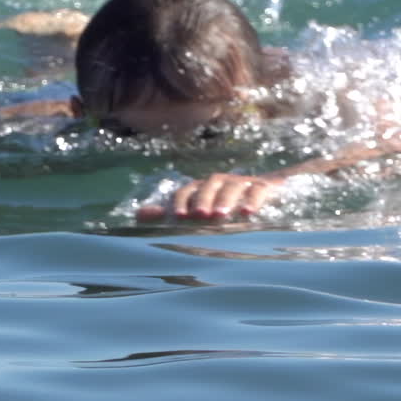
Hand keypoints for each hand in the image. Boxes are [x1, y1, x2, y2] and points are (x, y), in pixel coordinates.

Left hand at [137, 173, 283, 220]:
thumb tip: (138, 215)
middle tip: (201, 217)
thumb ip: (168, 214)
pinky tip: (248, 213)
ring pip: (232, 186)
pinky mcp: (263, 187)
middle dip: (204, 199)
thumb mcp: (195, 210)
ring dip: (226, 199)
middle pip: (209, 185)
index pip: (187, 190)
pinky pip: (258, 190)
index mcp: (201, 187)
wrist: (263, 190)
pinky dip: (253, 199)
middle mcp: (219, 182)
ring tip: (222, 216)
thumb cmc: (221, 204)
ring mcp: (242, 183)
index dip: (183, 201)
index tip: (180, 218)